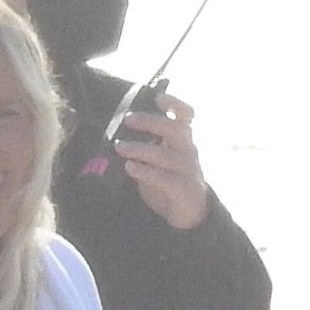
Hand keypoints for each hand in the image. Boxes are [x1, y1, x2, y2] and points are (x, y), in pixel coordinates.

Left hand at [114, 92, 208, 230]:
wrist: (190, 212)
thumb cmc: (171, 181)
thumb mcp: (159, 161)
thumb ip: (147, 147)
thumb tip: (121, 135)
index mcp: (183, 140)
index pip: (185, 115)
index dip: (174, 104)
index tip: (158, 97)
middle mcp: (188, 151)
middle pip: (173, 130)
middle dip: (150, 122)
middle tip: (128, 119)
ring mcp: (187, 170)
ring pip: (164, 154)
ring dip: (139, 149)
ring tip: (119, 147)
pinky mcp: (182, 188)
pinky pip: (163, 178)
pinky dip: (144, 171)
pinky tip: (129, 167)